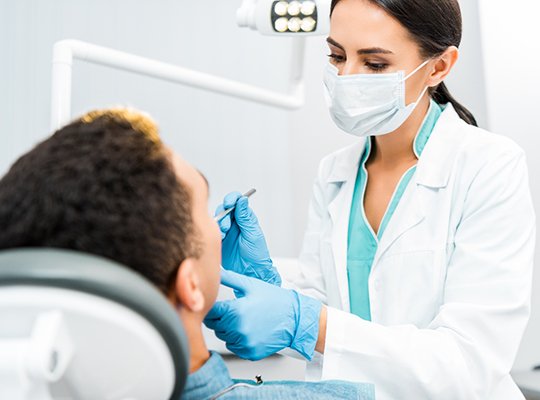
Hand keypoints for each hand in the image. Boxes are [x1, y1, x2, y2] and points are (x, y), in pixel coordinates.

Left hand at [204, 269, 321, 360]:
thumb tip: (216, 270)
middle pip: (215, 326)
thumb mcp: (251, 285)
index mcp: (236, 311)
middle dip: (221, 318)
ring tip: (245, 320)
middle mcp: (238, 330)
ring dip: (229, 330)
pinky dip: (238, 340)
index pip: (210, 312)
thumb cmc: (275, 300)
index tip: (218, 305)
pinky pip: (234, 347)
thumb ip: (229, 278)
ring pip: (224, 337)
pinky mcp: (250, 352)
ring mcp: (245, 343)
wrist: (295, 319)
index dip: (211, 307)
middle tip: (236, 311)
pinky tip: (250, 330)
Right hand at [216, 191, 280, 285]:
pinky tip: (220, 239)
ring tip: (224, 234)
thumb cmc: (257, 254)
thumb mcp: (252, 234)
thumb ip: (245, 217)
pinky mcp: (219, 240)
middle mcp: (235, 222)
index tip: (229, 203)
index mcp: (245, 218)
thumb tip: (242, 200)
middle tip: (227, 226)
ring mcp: (226, 231)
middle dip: (223, 214)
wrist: (251, 272)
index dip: (232, 199)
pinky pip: (213, 231)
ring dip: (219, 224)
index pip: (237, 201)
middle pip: (224, 209)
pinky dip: (214, 233)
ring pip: (217, 219)